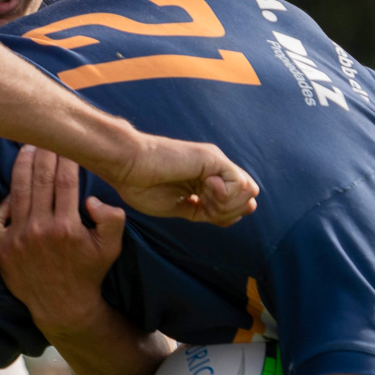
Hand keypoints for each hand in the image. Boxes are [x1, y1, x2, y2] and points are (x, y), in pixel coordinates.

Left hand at [0, 146, 126, 333]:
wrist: (62, 306)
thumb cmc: (88, 272)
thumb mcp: (111, 247)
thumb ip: (112, 219)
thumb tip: (93, 198)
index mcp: (68, 227)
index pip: (65, 180)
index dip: (65, 157)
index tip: (67, 142)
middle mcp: (40, 230)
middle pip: (40, 179)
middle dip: (43, 152)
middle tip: (44, 134)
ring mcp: (17, 238)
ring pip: (17, 191)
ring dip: (21, 166)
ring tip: (26, 148)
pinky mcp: (0, 248)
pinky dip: (1, 201)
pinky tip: (12, 191)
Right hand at [108, 133, 257, 226]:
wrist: (126, 166)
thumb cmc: (141, 186)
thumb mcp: (182, 208)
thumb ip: (207, 211)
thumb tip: (234, 215)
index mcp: (206, 181)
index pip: (237, 203)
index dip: (227, 216)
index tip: (203, 214)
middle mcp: (215, 169)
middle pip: (247, 198)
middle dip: (229, 212)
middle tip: (204, 208)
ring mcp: (215, 162)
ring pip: (248, 190)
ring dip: (227, 205)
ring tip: (202, 198)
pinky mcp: (213, 158)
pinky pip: (238, 183)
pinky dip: (223, 195)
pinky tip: (203, 188)